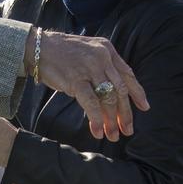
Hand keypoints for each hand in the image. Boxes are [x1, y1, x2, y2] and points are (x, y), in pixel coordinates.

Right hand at [29, 30, 149, 139]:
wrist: (38, 47)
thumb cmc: (62, 53)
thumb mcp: (89, 52)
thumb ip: (103, 67)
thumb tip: (115, 95)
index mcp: (108, 50)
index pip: (128, 74)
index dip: (137, 92)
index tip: (144, 107)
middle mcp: (102, 57)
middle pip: (120, 90)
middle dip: (125, 114)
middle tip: (127, 130)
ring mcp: (89, 68)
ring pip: (108, 99)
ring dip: (111, 121)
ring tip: (112, 135)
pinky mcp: (76, 79)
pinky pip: (91, 103)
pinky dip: (96, 119)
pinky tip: (97, 131)